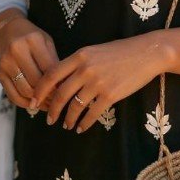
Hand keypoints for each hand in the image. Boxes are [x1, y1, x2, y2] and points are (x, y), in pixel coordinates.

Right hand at [0, 9, 58, 108]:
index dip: (59, 83)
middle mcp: (17, 51)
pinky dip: (25, 103)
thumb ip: (54, 61)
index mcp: (33, 41)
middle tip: (58, 101)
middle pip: (36, 82)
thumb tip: (63, 86)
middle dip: (49, 95)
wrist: (6, 31)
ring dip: (38, 102)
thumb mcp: (46, 42)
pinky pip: (13, 95)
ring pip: (25, 91)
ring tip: (48, 104)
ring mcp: (6, 63)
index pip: (49, 69)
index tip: (66, 91)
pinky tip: (34, 104)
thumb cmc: (31, 37)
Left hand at [31, 34, 167, 132]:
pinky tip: (81, 128)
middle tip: (48, 119)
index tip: (33, 101)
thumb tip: (60, 81)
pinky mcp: (111, 95)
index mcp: (79, 55)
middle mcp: (85, 69)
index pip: (51, 75)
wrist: (146, 53)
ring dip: (68, 118)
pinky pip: (92, 113)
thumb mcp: (94, 51)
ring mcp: (98, 82)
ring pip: (75, 106)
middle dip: (51, 109)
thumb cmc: (120, 51)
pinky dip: (84, 123)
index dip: (39, 90)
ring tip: (66, 125)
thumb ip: (77, 63)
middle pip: (60, 94)